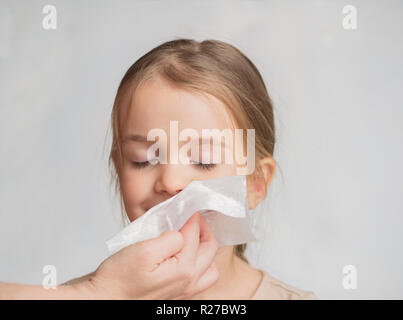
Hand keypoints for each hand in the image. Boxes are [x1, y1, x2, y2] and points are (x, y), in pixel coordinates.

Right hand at [88, 212, 218, 298]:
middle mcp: (189, 282)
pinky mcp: (177, 294)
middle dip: (203, 228)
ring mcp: (185, 290)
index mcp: (184, 269)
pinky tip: (184, 254)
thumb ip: (170, 238)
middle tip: (190, 217)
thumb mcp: (145, 251)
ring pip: (210, 265)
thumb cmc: (119, 279)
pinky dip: (200, 262)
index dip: (191, 216)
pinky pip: (201, 277)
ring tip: (190, 236)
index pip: (196, 234)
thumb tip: (182, 231)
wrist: (105, 299)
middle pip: (210, 248)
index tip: (186, 205)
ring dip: (204, 247)